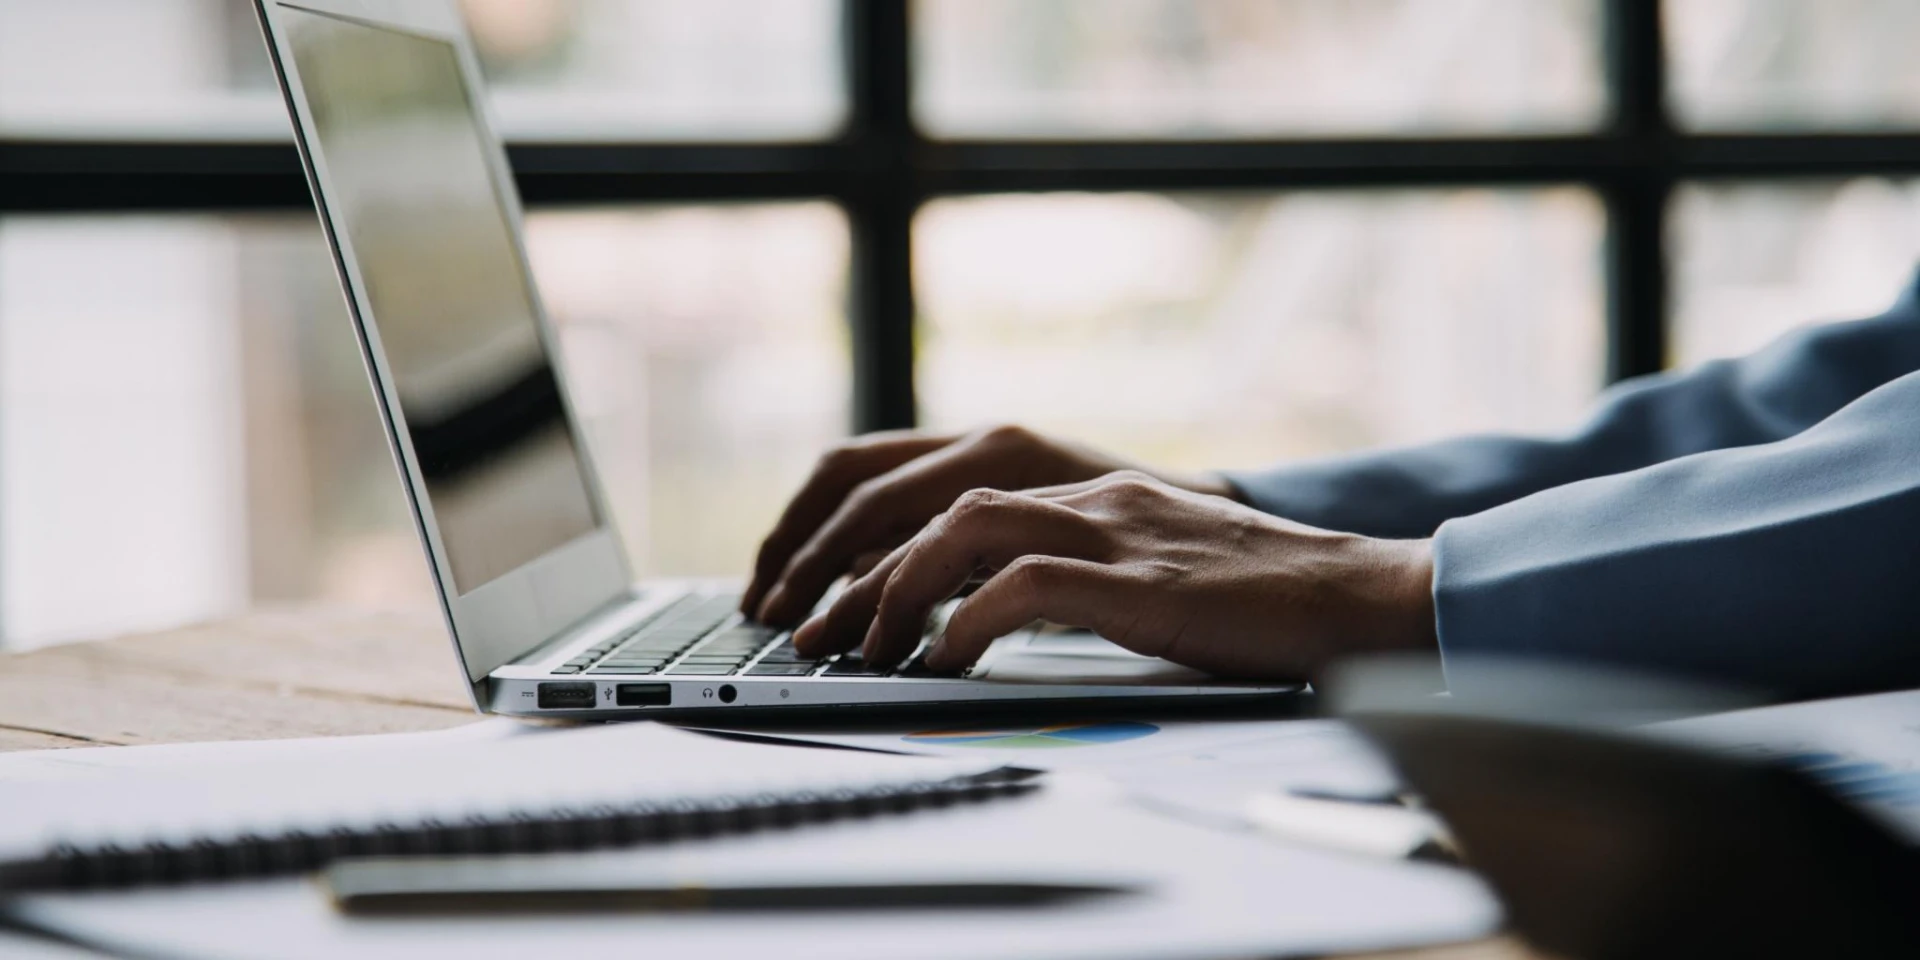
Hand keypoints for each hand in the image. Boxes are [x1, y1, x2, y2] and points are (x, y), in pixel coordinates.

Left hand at [744, 425, 1239, 625]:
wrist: (1350, 593)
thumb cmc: (1249, 594)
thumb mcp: (1138, 561)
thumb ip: (1067, 562)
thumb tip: (978, 604)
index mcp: (1077, 483)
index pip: (932, 482)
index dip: (854, 530)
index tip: (813, 587)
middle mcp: (1081, 490)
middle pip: (927, 501)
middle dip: (848, 566)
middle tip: (803, 628)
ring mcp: (1109, 527)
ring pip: (961, 529)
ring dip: (892, 590)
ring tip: (858, 648)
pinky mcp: (1136, 579)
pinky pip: (1023, 586)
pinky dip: (967, 621)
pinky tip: (941, 661)